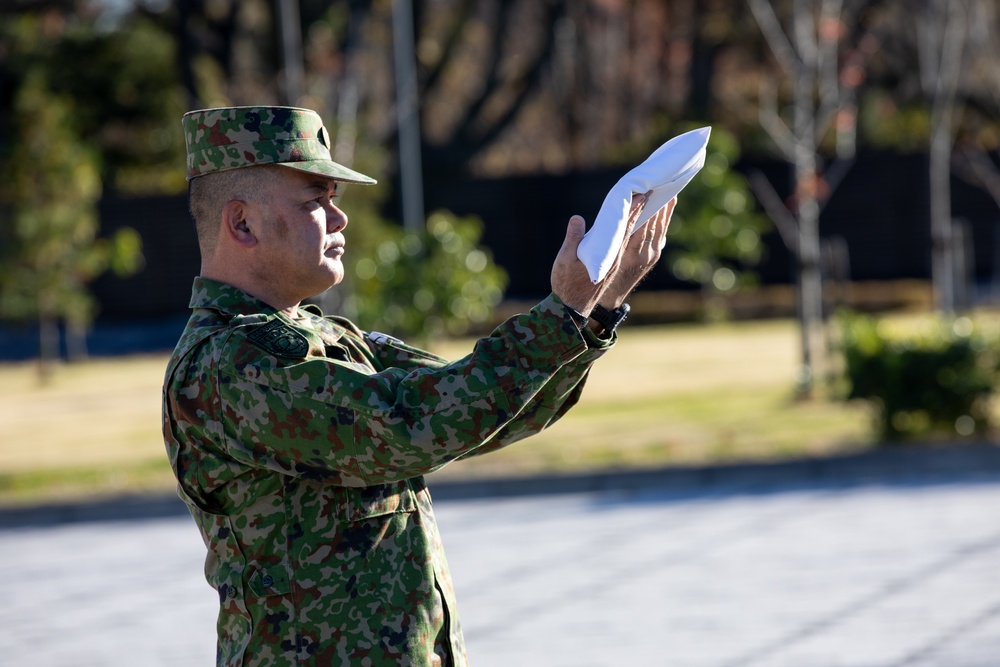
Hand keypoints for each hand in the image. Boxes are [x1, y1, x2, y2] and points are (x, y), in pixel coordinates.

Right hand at [550, 193, 648, 314]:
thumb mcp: (565, 260)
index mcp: (609, 255)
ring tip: (658, 203)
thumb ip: (573, 239)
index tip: (642, 195)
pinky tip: (646, 225)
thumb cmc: (567, 284)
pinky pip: (635, 245)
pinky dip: (642, 232)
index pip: (625, 228)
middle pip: (639, 230)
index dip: (634, 211)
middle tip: (655, 192)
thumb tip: (577, 219)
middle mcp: (619, 258)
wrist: (573, 308)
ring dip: (649, 220)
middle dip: (647, 211)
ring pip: (640, 238)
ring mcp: (620, 262)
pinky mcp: (617, 265)